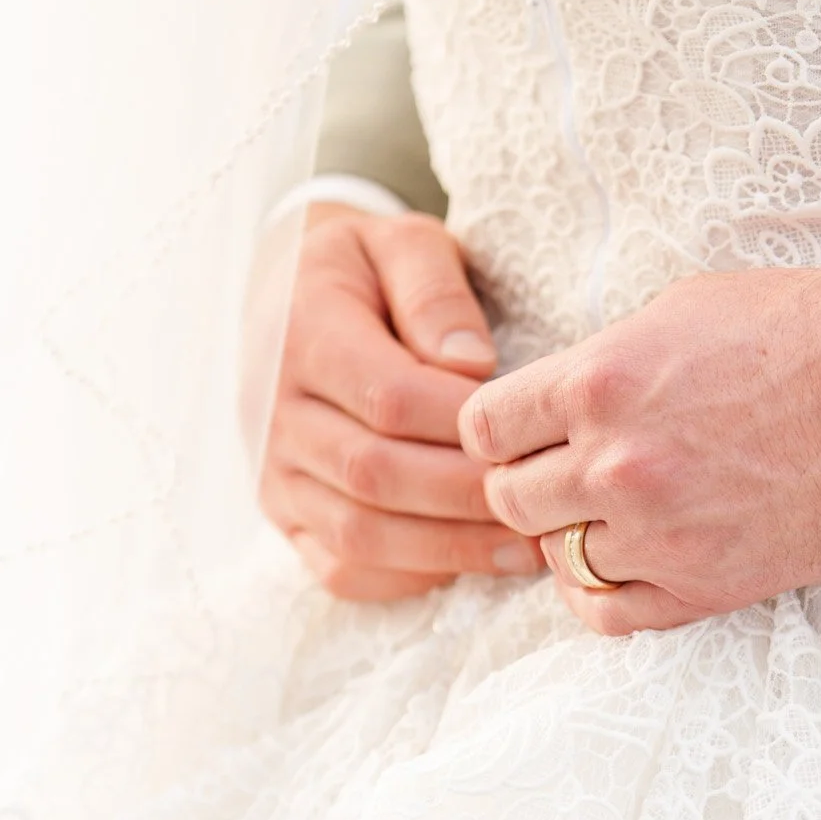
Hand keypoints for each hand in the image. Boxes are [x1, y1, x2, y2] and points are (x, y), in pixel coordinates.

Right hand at [251, 207, 544, 600]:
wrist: (288, 294)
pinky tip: (467, 563)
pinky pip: (340, 567)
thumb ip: (434, 289)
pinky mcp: (284, 513)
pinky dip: (406, 578)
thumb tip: (472, 363)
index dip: (465, 427)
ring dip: (448, 549)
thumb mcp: (403, 241)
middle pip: (375, 474)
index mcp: (304, 334)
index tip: (531, 437)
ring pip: (358, 533)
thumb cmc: (368, 269)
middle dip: (468, 498)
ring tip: (524, 549)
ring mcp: (275, 471)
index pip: (389, 397)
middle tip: (545, 507)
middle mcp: (276, 411)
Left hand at [460, 239, 820, 635]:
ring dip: (574, 538)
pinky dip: (605, 594)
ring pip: (558, 560)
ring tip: (612, 516)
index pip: (483, 428)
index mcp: (598, 382)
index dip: (501, 430)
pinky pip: (610, 614)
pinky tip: (628, 564)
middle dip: (533, 484)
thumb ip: (603, 362)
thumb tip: (557, 402)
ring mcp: (660, 533)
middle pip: (510, 500)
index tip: (528, 431)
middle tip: (570, 475)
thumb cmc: (805, 329)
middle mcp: (616, 464)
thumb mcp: (681, 310)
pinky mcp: (707, 586)